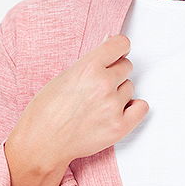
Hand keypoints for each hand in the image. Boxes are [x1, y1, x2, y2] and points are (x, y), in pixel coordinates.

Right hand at [4, 34, 148, 185]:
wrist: (42, 142)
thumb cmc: (46, 111)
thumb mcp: (64, 76)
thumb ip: (90, 62)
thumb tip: (109, 43)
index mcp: (88, 68)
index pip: (121, 44)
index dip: (118, 50)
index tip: (116, 55)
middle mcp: (103, 84)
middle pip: (126, 66)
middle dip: (115, 73)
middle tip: (98, 87)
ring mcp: (113, 106)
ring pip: (130, 87)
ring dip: (119, 93)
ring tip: (98, 104)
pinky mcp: (120, 126)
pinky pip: (141, 108)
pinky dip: (133, 108)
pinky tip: (118, 111)